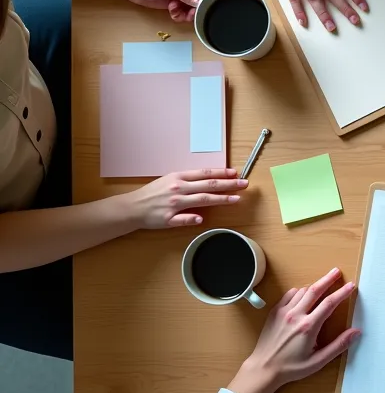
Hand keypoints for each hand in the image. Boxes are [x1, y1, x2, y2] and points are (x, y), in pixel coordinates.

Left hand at [119, 0, 217, 21]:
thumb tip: (201, 2)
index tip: (207, 3)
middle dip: (198, 7)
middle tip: (190, 13)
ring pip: (197, 7)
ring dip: (189, 13)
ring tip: (177, 12)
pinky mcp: (179, 3)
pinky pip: (187, 12)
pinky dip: (181, 15)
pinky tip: (172, 12)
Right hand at [119, 168, 247, 228]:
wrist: (132, 207)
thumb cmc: (153, 193)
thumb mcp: (170, 180)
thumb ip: (189, 180)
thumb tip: (210, 179)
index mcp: (179, 177)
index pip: (205, 173)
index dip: (222, 172)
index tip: (236, 173)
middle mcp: (178, 188)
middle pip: (208, 185)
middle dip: (228, 184)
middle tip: (244, 183)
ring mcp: (174, 204)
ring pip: (201, 200)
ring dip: (220, 199)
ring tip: (235, 199)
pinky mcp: (168, 218)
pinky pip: (182, 219)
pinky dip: (191, 219)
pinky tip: (201, 219)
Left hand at [226, 267, 359, 392]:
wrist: (264, 368)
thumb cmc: (291, 368)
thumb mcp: (318, 361)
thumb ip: (338, 345)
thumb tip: (356, 332)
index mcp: (309, 326)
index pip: (329, 303)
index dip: (342, 293)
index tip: (351, 286)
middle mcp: (296, 315)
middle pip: (315, 290)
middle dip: (328, 279)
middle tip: (337, 271)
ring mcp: (283, 312)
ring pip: (302, 291)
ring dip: (314, 286)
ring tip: (322, 284)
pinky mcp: (274, 313)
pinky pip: (288, 295)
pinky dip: (298, 292)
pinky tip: (302, 294)